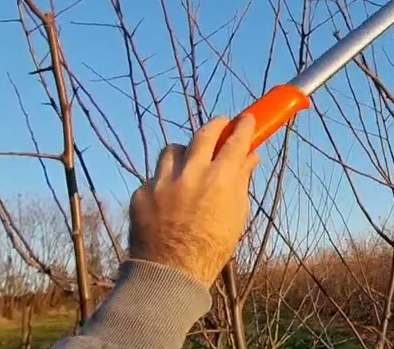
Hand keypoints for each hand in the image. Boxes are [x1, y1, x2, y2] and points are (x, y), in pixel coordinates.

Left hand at [127, 115, 259, 285]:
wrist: (170, 275)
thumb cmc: (210, 249)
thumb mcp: (236, 215)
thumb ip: (241, 181)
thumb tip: (250, 157)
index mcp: (219, 180)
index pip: (235, 141)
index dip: (244, 127)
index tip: (248, 119)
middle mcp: (190, 173)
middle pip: (204, 134)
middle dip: (216, 125)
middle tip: (221, 124)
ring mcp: (162, 181)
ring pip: (174, 149)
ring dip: (185, 152)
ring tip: (190, 164)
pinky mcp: (142, 192)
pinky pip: (156, 176)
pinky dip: (165, 182)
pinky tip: (169, 200)